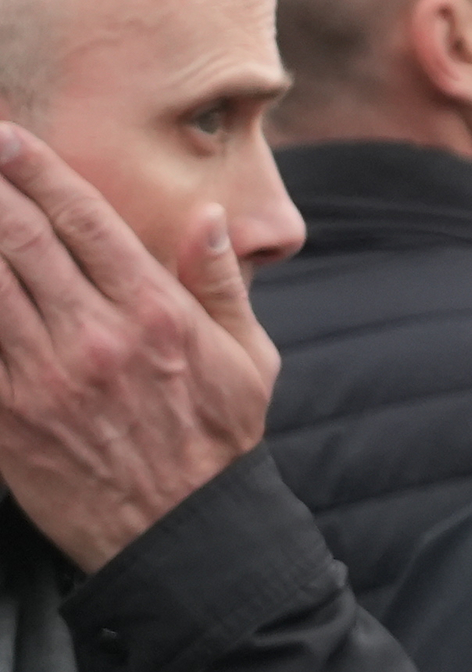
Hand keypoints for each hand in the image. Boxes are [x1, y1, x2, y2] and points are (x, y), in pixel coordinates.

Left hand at [0, 127, 277, 572]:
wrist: (181, 535)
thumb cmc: (217, 442)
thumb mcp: (247, 356)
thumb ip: (217, 283)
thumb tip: (207, 218)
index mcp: (156, 313)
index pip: (86, 221)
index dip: (40, 172)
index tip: (8, 137)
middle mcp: (96, 336)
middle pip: (23, 239)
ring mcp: (44, 376)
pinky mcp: (8, 416)